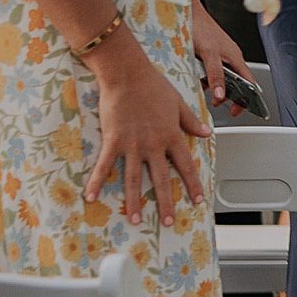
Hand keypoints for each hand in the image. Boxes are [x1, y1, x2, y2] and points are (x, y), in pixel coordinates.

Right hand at [88, 39, 210, 223]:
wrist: (128, 74)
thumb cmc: (153, 85)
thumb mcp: (178, 103)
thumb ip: (190, 121)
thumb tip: (206, 134)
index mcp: (171, 135)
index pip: (186, 165)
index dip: (193, 184)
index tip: (198, 200)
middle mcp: (153, 144)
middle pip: (161, 179)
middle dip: (166, 202)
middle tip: (169, 222)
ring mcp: (132, 145)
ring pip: (133, 179)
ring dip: (134, 201)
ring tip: (136, 219)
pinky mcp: (112, 141)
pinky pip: (104, 165)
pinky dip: (96, 182)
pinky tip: (91, 197)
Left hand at [190, 0, 246, 114]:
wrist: (185, 10)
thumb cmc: (200, 26)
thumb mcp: (209, 54)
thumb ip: (215, 75)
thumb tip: (220, 95)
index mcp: (236, 57)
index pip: (249, 83)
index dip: (247, 99)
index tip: (238, 111)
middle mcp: (230, 57)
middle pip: (235, 82)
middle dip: (227, 95)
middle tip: (217, 104)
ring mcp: (219, 54)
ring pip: (221, 77)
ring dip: (213, 86)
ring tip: (203, 89)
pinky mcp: (208, 53)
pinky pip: (210, 70)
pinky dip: (204, 77)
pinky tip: (196, 77)